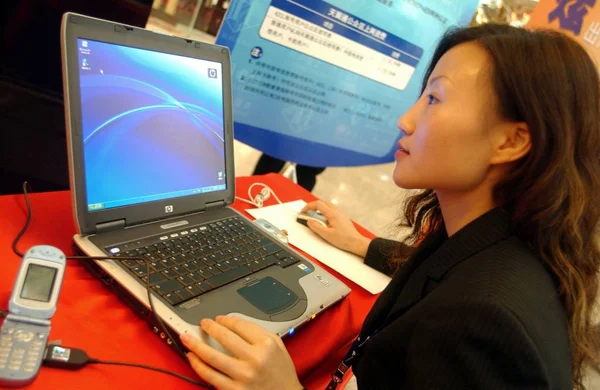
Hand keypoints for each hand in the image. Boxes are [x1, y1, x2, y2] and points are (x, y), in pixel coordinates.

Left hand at [181, 316, 302, 389]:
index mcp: (266, 345)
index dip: (226, 320)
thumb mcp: (277, 345)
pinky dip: (198, 365)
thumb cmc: (281, 371)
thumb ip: (257, 331)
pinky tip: (192, 357)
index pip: (240, 326)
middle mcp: (254, 359)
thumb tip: (234, 322)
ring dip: (196, 345)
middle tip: (203, 323)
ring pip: (212, 357)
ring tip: (186, 337)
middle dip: (210, 327)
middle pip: (224, 337)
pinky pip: (210, 376)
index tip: (219, 319)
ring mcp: (243, 376)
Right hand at [301, 200, 371, 256]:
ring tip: (315, 216)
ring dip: (320, 208)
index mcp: (332, 214)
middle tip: (308, 213)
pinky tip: (324, 220)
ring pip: (328, 205)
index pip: (318, 204)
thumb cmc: (344, 240)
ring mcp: (341, 213)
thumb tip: (309, 222)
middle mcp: (337, 211)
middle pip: (323, 202)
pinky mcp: (342, 217)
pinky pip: (332, 210)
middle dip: (313, 206)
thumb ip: (316, 227)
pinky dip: (325, 211)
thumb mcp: (326, 235)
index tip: (303, 211)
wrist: (356, 242)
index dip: (308, 206)